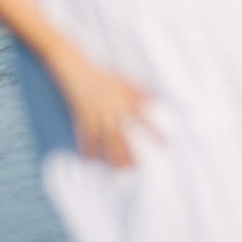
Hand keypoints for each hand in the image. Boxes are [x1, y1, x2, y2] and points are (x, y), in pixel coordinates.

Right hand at [53, 52, 160, 167]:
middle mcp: (113, 108)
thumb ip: (140, 90)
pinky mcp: (82, 117)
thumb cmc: (101, 75)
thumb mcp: (123, 79)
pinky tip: (91, 162)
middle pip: (125, 136)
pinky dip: (88, 150)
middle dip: (133, 153)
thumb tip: (158, 99)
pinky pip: (87, 137)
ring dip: (113, 157)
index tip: (166, 145)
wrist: (75, 69)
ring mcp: (97, 113)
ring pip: (106, 141)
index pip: (144, 117)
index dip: (156, 131)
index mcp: (125, 98)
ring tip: (119, 171)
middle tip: (140, 168)